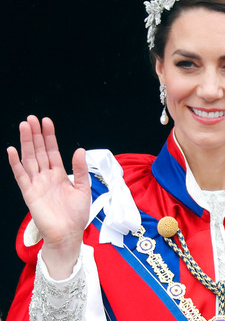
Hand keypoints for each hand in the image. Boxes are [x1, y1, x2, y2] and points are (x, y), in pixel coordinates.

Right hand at [7, 116, 90, 278]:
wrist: (69, 234)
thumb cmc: (76, 214)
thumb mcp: (83, 188)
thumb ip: (80, 169)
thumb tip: (79, 150)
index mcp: (59, 174)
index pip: (52, 151)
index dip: (49, 136)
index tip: (46, 121)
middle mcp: (46, 176)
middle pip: (39, 151)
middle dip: (35, 134)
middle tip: (31, 118)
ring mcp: (36, 184)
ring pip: (29, 159)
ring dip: (26, 143)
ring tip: (24, 126)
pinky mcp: (29, 193)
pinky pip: (21, 176)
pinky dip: (16, 163)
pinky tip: (12, 150)